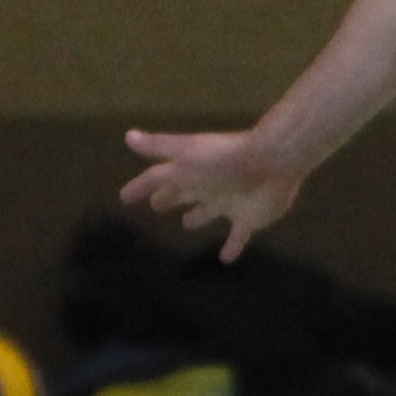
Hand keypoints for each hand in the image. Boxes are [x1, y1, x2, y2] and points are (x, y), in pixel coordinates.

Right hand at [119, 129, 306, 263]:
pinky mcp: (248, 218)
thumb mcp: (184, 151)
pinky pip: (238, 236)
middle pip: (183, 192)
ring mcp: (229, 201)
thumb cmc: (222, 158)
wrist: (270, 162)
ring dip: (197, 217)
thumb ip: (157, 146)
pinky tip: (225, 259)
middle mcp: (207, 185)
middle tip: (155, 206)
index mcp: (189, 170)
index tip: (124, 197)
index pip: (158, 179)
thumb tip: (127, 136)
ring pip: (208, 211)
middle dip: (169, 198)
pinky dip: (232, 246)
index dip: (141, 187)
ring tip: (186, 224)